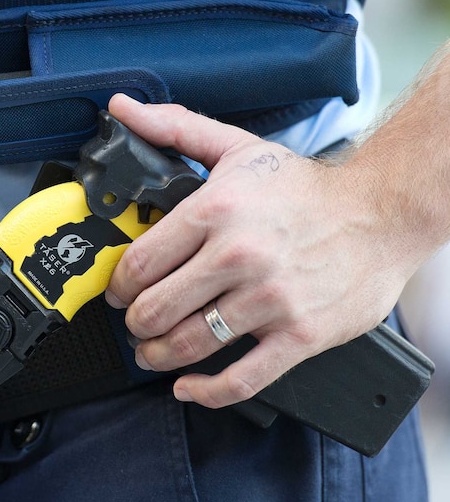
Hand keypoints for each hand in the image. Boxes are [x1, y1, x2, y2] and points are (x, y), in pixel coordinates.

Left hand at [105, 94, 415, 408]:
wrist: (383, 211)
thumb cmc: (305, 188)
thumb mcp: (235, 147)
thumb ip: (173, 129)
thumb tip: (122, 110)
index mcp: (216, 211)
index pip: (140, 263)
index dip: (118, 285)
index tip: (118, 292)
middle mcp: (240, 256)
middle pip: (157, 309)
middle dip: (135, 324)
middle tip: (134, 324)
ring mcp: (270, 300)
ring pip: (190, 345)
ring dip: (158, 355)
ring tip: (152, 352)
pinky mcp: (300, 335)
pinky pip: (242, 379)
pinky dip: (206, 391)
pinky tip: (188, 386)